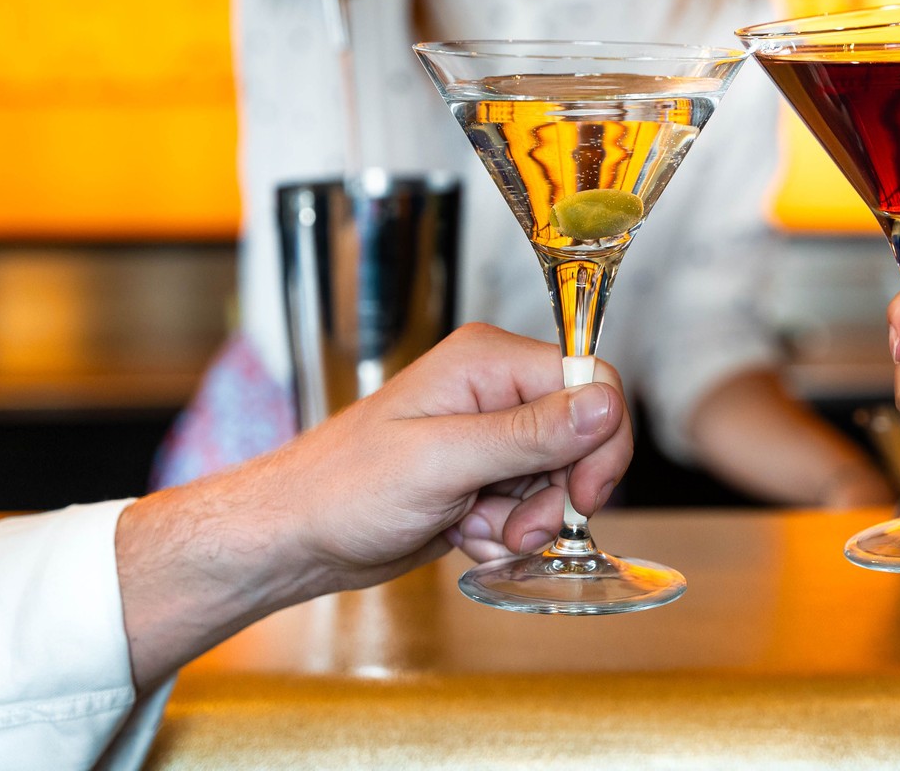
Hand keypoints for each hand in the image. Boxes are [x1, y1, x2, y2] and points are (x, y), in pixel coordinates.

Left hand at [115, 324, 629, 686]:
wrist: (296, 537)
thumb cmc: (341, 489)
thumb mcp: (442, 461)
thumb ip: (530, 434)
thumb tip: (604, 404)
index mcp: (487, 361)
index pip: (590, 381)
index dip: (600, 440)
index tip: (582, 493)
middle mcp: (494, 390)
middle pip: (582, 437)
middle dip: (558, 494)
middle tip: (518, 525)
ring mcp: (489, 435)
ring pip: (559, 480)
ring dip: (528, 521)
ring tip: (474, 529)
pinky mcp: (482, 476)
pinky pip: (530, 507)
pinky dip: (507, 534)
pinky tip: (465, 535)